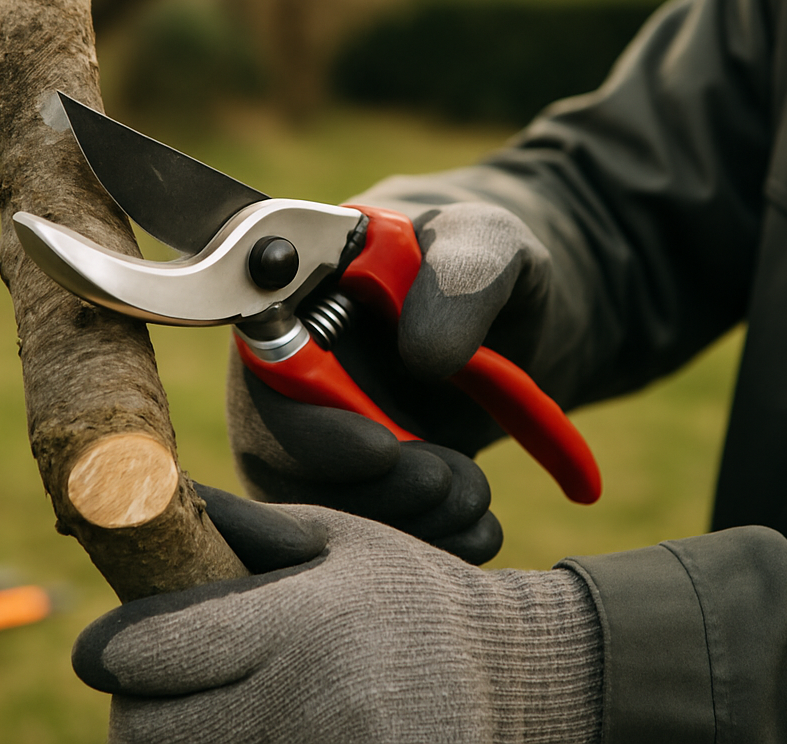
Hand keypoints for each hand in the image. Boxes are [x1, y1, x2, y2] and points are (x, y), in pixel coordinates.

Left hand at [72, 500, 600, 743]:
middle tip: (160, 684)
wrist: (509, 676)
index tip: (105, 646)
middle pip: (148, 735)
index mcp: (301, 622)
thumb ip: (244, 525)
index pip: (153, 652)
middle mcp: (308, 703)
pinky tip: (252, 731)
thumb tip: (151, 494)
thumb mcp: (337, 537)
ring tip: (212, 709)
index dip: (111, 649)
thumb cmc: (411, 592)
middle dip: (137, 707)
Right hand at [226, 199, 552, 563]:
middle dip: (366, 487)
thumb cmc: (491, 259)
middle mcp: (291, 367)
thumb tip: (420, 355)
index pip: (266, 373)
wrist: (520, 316)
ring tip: (474, 497)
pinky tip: (475, 529)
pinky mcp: (351, 475)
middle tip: (449, 482)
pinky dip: (418, 543)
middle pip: (277, 455)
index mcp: (301, 295)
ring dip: (399, 522)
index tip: (382, 450)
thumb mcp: (493, 243)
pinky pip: (357, 530)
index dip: (308, 426)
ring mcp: (317, 426)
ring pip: (316, 506)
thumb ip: (463, 275)